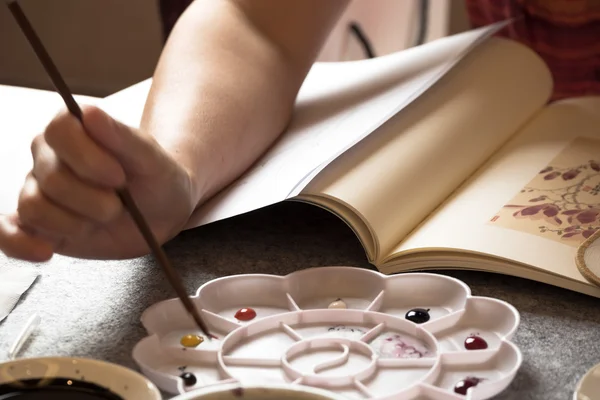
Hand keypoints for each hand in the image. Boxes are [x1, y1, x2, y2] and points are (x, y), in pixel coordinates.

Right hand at [0, 105, 199, 260]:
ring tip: (103, 220)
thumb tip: (90, 113)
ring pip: (34, 206)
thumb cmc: (156, 178)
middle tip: (119, 205)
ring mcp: (39, 191)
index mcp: (74, 130)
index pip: (59, 131)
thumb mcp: (152, 158)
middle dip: (92, 199)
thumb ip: (122, 137)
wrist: (162, 212)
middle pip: (51, 177)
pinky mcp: (38, 226)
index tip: (118, 176)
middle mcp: (48, 157)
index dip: (87, 157)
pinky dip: (19, 244)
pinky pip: (8, 233)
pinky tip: (45, 251)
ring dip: (76, 222)